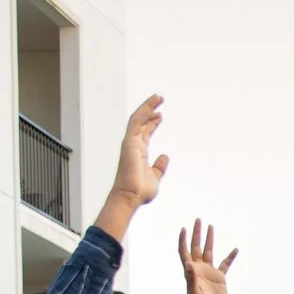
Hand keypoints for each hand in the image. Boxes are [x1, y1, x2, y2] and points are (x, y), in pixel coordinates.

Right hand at [109, 95, 168, 210]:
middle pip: (141, 121)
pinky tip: (154, 110)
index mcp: (139, 152)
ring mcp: (130, 142)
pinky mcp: (129, 143)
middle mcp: (133, 144)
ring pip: (137, 119)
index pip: (145, 132)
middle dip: (149, 109)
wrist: (131, 196)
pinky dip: (144, 115)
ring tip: (158, 97)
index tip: (160, 115)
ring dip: (147, 107)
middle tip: (159, 99)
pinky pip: (135, 124)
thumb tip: (165, 156)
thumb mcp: (155, 176)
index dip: (152, 122)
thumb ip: (160, 166)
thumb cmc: (140, 191)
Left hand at [179, 218, 236, 293]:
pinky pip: (226, 264)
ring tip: (211, 226)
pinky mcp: (220, 278)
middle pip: (197, 247)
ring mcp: (210, 272)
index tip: (184, 228)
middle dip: (197, 233)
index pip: (185, 252)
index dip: (183, 240)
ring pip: (209, 251)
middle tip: (198, 220)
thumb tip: (188, 264)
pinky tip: (235, 249)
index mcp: (192, 271)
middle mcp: (200, 269)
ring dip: (210, 239)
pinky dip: (230, 257)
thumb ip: (191, 278)